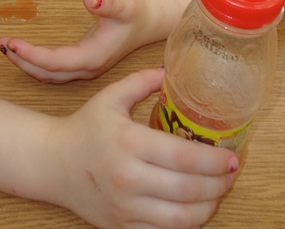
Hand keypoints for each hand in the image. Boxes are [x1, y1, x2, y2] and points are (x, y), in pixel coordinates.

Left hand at [0, 0, 146, 82]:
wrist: (149, 22)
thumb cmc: (136, 11)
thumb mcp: (125, 2)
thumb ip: (108, 1)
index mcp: (93, 56)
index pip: (55, 62)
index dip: (31, 54)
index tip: (10, 42)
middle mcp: (87, 68)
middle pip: (48, 73)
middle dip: (22, 61)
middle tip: (0, 44)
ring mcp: (85, 69)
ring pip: (49, 75)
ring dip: (26, 64)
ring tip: (5, 48)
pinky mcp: (82, 64)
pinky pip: (53, 71)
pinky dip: (36, 63)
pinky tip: (23, 51)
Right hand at [53, 69, 236, 228]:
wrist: (53, 162)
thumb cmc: (85, 127)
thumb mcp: (111, 96)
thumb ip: (142, 81)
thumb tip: (170, 72)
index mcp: (129, 142)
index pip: (183, 157)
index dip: (214, 161)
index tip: (232, 157)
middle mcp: (129, 178)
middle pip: (188, 190)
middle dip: (219, 185)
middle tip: (231, 175)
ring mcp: (126, 206)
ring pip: (181, 218)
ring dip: (208, 208)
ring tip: (218, 192)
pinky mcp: (122, 226)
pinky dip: (186, 224)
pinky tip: (195, 209)